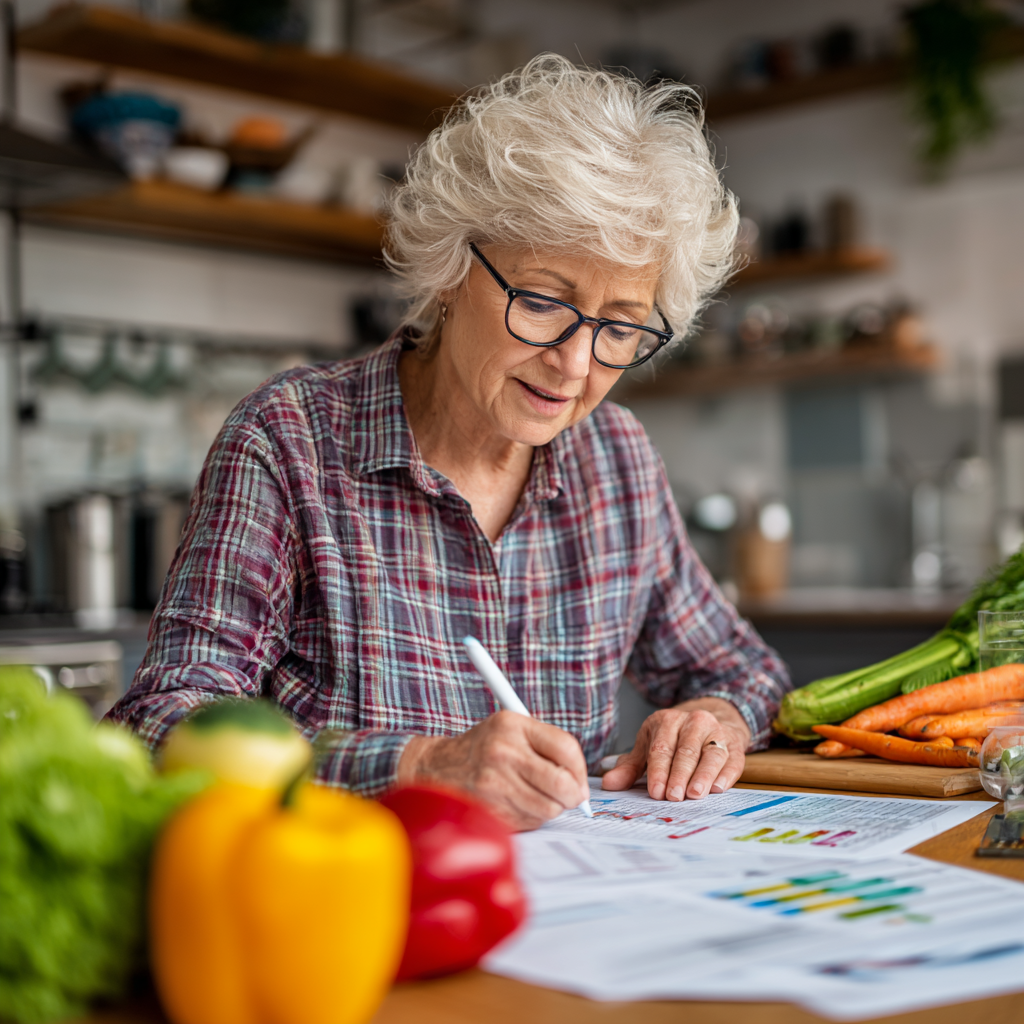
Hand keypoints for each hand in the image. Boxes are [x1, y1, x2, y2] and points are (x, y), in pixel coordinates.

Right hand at [396, 711, 589, 830]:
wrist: (436, 766)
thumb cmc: (482, 748)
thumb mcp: (511, 728)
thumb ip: (547, 745)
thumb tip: (581, 780)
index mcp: (512, 726)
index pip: (566, 748)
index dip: (581, 768)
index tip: (579, 778)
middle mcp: (503, 753)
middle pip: (562, 784)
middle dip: (573, 795)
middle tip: (571, 796)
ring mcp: (495, 784)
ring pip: (549, 808)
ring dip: (550, 807)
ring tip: (536, 795)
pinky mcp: (489, 810)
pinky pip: (530, 822)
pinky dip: (531, 817)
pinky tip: (517, 803)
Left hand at [602, 697, 750, 800]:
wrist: (708, 726)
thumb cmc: (673, 742)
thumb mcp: (648, 749)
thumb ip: (630, 768)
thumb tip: (609, 783)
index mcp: (666, 721)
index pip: (661, 748)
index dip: (658, 771)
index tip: (655, 791)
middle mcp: (693, 721)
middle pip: (685, 751)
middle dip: (678, 776)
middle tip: (673, 797)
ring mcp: (716, 731)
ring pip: (710, 754)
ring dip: (703, 775)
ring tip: (695, 794)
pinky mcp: (734, 744)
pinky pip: (732, 759)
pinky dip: (726, 774)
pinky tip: (719, 788)